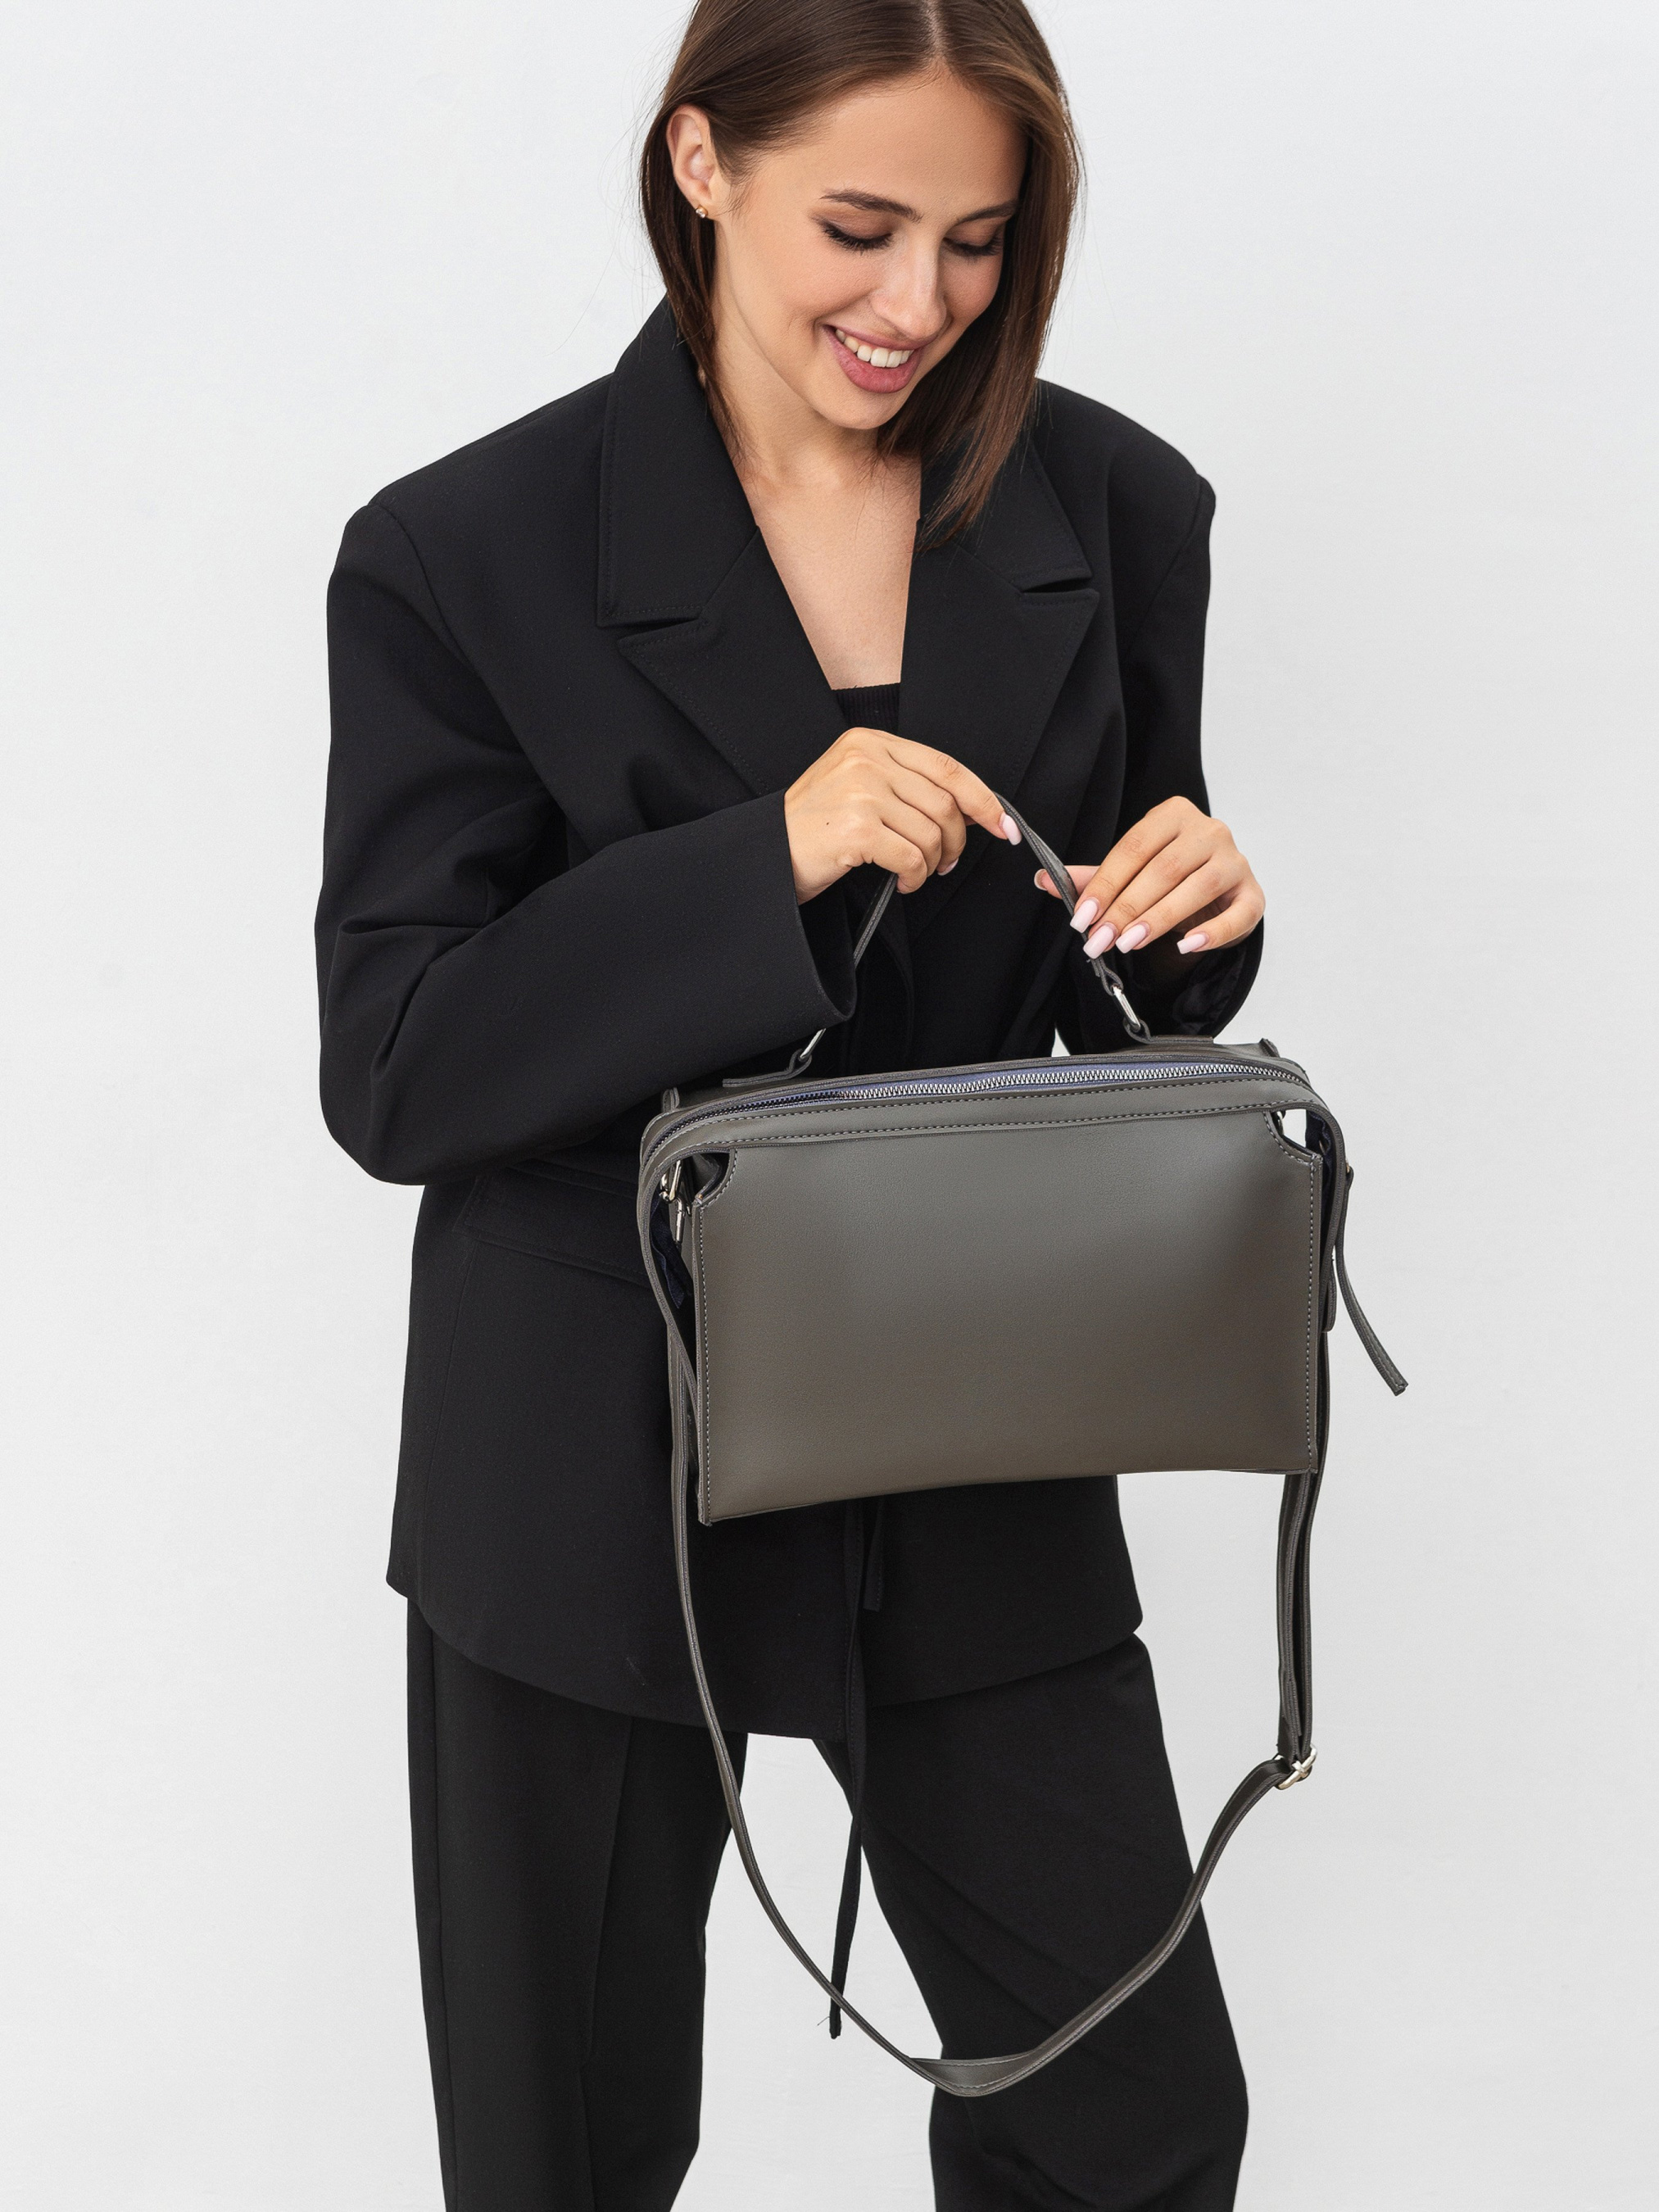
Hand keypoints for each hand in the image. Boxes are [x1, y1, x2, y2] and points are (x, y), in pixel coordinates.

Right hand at [784, 728, 1015, 901]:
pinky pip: (913, 858)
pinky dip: (916, 877)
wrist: (769, 853)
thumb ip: (905, 784)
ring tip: (915, 873)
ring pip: (932, 832)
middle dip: (957, 841)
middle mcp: (867, 760)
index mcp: (871, 743)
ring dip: (933, 863)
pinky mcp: (858, 828)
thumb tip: (969, 807)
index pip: (946, 766)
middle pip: (945, 802)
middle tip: (947, 862)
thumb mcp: (858, 785)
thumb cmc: (815, 826)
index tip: (1001, 823)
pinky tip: (901, 882)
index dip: (982, 798)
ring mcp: (862, 792)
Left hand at [1035, 796, 1263, 966]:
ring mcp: (1236, 861)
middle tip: (1099, 940)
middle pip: (1163, 869)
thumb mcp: (1131, 872)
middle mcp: (1210, 831)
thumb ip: (1095, 877)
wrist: (1218, 890)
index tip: (1080, 919)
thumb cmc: (1170, 877)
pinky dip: (1211, 932)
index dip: (1104, 884)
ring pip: (1197, 888)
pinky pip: (1237, 914)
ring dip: (1159, 919)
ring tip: (1128, 943)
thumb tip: (1042, 880)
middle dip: (1126, 908)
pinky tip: (1184, 946)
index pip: (1133, 848)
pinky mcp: (1253, 894)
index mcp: (1174, 815)